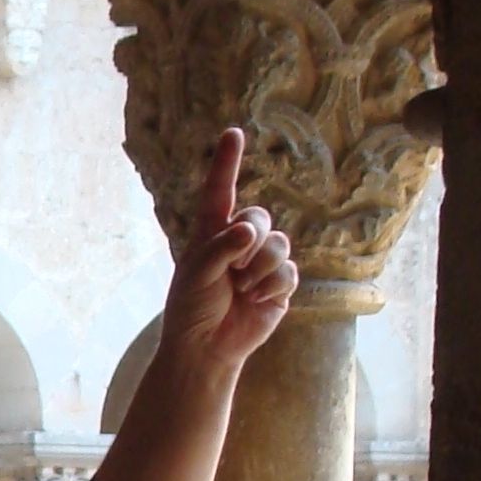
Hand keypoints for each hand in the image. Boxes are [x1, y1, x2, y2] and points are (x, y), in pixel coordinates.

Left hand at [159, 127, 298, 372]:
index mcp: (211, 232)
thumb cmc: (191, 308)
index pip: (220, 190)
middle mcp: (239, 241)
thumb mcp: (197, 274)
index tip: (232, 133)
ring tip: (241, 289)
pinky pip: (289, 271)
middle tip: (232, 270)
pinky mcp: (279, 283)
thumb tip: (249, 232)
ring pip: (279, 244)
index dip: (227, 162)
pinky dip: (271, 286)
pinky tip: (255, 300)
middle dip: (249, 242)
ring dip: (260, 268)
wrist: (206, 347)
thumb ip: (221, 248)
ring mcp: (262, 261)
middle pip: (260, 217)